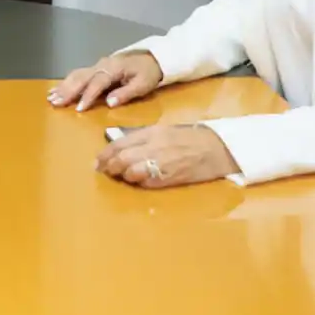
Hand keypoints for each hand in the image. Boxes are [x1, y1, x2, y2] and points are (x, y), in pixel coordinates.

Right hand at [48, 52, 161, 110]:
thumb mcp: (143, 84)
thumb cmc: (147, 73)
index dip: (88, 95)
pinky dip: (65, 83)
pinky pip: (77, 74)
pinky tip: (55, 91)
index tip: (79, 109)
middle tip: (56, 103)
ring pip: (76, 75)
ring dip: (63, 87)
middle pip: (81, 77)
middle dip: (68, 90)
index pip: (98, 82)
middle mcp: (101, 65)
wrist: (151, 58)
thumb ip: (126, 93)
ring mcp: (96, 66)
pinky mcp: (94, 69)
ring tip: (51, 98)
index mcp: (114, 68)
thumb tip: (110, 103)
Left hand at [94, 124, 238, 188]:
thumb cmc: (189, 138)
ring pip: (131, 172)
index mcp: (151, 133)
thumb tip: (120, 148)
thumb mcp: (163, 131)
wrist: (217, 149)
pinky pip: (146, 183)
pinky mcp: (169, 179)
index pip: (119, 144)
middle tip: (104, 171)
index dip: (105, 154)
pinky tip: (137, 182)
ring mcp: (161, 164)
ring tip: (120, 177)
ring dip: (122, 176)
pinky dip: (138, 183)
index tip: (98, 161)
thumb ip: (142, 138)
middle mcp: (153, 147)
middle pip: (121, 159)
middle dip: (109, 167)